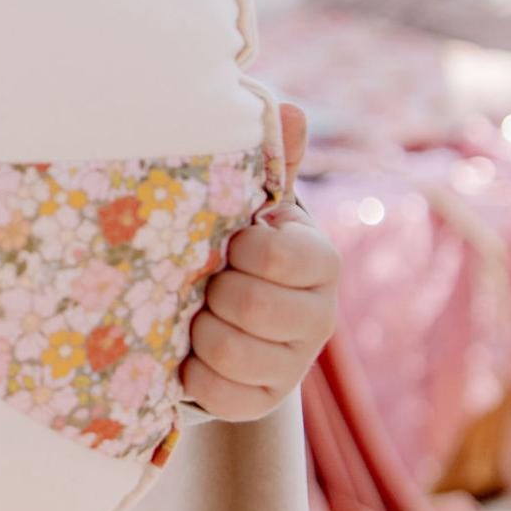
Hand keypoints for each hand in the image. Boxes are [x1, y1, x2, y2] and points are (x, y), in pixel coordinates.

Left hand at [180, 101, 337, 421]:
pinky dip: (193, 374)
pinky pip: (219, 394)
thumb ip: (272, 162)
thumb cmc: (238, 246)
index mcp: (322, 260)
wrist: (228, 315)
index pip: (280, 255)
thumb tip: (290, 110)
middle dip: (211, 291)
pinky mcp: (263, 401)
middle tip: (202, 281)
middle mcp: (320, 316)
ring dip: (198, 331)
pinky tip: (188, 355)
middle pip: (248, 304)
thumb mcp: (253, 204)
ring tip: (192, 315)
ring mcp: (294, 363)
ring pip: (230, 350)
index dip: (241, 249)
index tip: (228, 241)